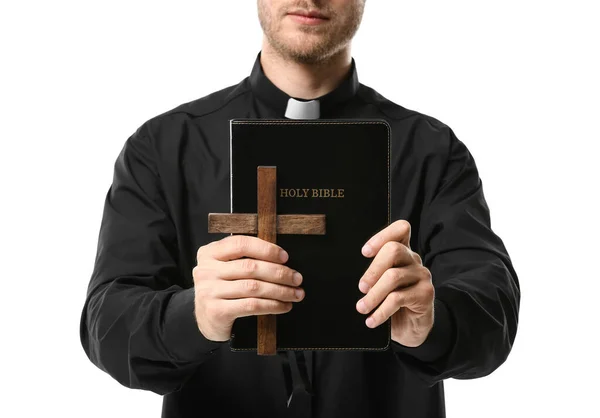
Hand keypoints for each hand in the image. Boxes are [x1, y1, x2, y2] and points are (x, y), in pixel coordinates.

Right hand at [192, 235, 304, 341]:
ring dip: (280, 291)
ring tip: (296, 293)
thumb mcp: (226, 267)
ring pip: (253, 287)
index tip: (285, 257)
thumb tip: (282, 257)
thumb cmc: (223, 288)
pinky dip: (272, 305)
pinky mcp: (217, 311)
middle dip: (279, 273)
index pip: (241, 244)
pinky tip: (284, 306)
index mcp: (209, 253)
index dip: (266, 249)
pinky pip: (251, 306)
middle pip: (250, 267)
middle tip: (297, 278)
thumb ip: (244, 258)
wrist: (206, 319)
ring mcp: (209, 291)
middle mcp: (206, 270)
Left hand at [356, 220, 434, 347]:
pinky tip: (371, 321)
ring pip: (393, 276)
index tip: (364, 252)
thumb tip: (351, 276)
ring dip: (373, 295)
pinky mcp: (425, 294)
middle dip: (372, 269)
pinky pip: (398, 299)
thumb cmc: (392, 304)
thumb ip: (372, 274)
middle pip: (393, 250)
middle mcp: (414, 260)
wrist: (411, 328)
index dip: (383, 235)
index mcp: (402, 252)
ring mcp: (422, 275)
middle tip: (361, 287)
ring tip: (361, 308)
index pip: (401, 229)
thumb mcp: (380, 285)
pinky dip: (381, 311)